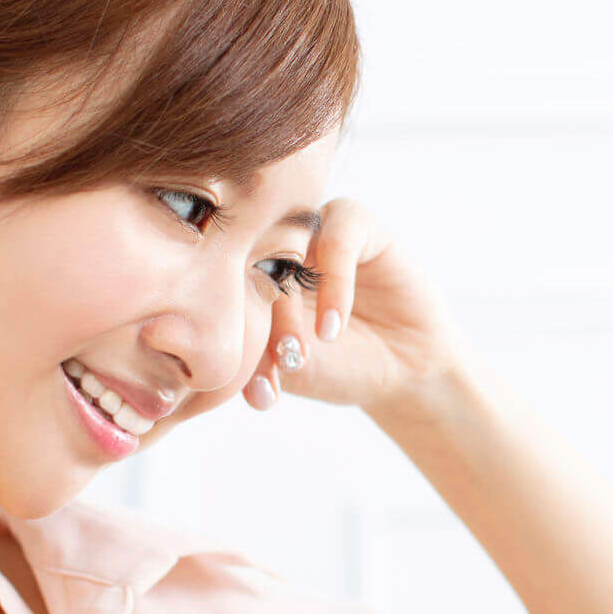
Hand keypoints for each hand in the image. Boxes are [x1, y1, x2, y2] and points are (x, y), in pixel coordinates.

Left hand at [239, 197, 465, 421]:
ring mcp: (315, 231)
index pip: (222, 288)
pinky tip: (333, 328)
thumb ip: (254, 357)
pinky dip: (332, 284)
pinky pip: (337, 237)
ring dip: (286, 306)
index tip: (260, 390)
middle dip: (259, 323)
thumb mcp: (290, 369)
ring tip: (298, 352)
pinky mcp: (358, 223)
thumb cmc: (340, 366)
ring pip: (285, 250)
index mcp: (250, 273)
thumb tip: (210, 365)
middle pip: (246, 265)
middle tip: (281, 365)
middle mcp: (278, 245)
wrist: (403, 371)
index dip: (234, 339)